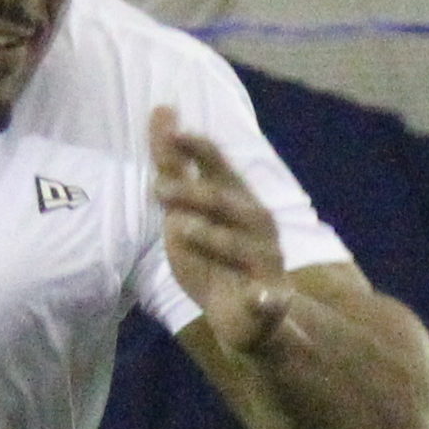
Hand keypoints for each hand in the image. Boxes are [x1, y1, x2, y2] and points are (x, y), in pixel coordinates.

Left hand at [151, 107, 292, 352]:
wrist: (243, 319)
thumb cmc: (212, 256)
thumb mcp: (184, 211)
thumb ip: (173, 168)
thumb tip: (160, 109)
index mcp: (237, 200)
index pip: (219, 168)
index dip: (199, 150)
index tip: (173, 132)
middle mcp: (257, 224)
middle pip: (228, 203)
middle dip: (195, 193)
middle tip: (157, 189)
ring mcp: (267, 261)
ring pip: (243, 246)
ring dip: (213, 237)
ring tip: (180, 228)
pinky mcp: (271, 301)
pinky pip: (272, 300)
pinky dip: (268, 300)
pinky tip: (262, 299)